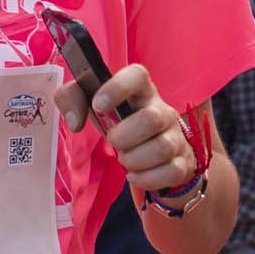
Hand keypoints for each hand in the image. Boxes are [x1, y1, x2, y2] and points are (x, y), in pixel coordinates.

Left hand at [84, 63, 195, 199]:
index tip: (98, 106)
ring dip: (134, 160)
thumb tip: (75, 121)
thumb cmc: (117, 123)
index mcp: (140, 90)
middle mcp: (163, 110)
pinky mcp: (183, 162)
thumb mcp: (90, 106)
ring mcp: (176, 136)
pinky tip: (135, 175)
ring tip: (124, 159)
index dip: (118, 87)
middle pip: (152, 118)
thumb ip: (71, 99)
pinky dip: (147, 178)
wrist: (147, 153)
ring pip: (163, 147)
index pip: (138, 75)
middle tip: (113, 142)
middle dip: (123, 137)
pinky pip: (171, 172)